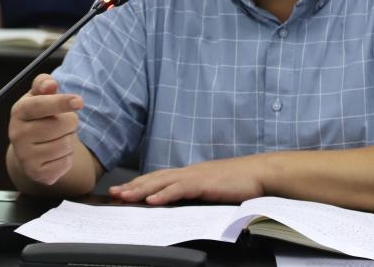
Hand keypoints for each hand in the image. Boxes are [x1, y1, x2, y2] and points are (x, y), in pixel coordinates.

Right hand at [8, 73, 83, 185]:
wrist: (29, 150)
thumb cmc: (39, 116)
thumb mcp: (39, 96)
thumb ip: (44, 84)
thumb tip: (49, 84)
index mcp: (19, 112)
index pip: (40, 105)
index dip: (61, 102)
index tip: (79, 102)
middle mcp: (17, 135)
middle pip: (62, 124)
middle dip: (70, 122)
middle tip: (62, 123)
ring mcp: (25, 156)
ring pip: (66, 144)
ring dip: (69, 139)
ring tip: (57, 138)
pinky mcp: (37, 173)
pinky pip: (66, 162)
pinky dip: (67, 157)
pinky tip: (56, 154)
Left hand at [109, 155, 270, 205]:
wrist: (261, 173)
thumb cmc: (242, 182)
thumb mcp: (214, 187)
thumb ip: (199, 192)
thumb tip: (187, 202)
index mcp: (191, 173)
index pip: (160, 178)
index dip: (140, 183)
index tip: (123, 189)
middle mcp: (190, 172)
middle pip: (155, 178)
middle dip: (133, 186)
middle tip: (113, 193)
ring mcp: (196, 176)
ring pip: (162, 182)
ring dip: (141, 190)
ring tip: (124, 197)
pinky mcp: (204, 183)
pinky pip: (180, 189)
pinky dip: (163, 194)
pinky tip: (151, 200)